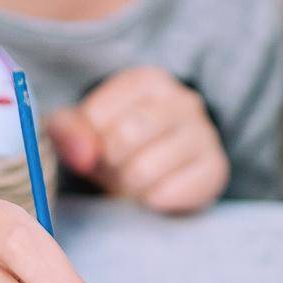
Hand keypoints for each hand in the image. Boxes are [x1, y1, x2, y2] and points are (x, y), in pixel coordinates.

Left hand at [48, 66, 227, 213]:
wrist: (161, 180)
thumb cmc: (118, 149)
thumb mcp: (85, 133)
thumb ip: (67, 132)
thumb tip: (81, 153)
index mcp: (148, 81)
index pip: (97, 116)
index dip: (87, 144)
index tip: (98, 149)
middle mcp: (183, 100)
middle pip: (124, 138)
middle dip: (110, 164)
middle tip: (118, 168)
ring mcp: (205, 133)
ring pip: (145, 170)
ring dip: (130, 185)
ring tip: (136, 180)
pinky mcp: (214, 169)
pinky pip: (167, 194)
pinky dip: (151, 201)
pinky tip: (156, 192)